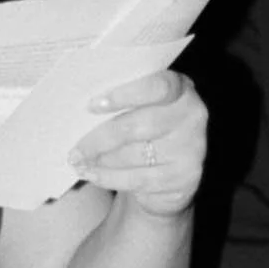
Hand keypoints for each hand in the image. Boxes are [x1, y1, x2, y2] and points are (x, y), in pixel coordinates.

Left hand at [70, 69, 205, 219]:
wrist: (168, 172)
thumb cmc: (146, 130)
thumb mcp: (140, 108)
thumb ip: (122, 103)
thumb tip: (80, 109)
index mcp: (180, 88)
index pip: (157, 87)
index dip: (124, 96)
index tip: (92, 106)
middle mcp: (192, 116)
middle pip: (139, 126)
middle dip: (101, 140)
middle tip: (75, 150)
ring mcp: (193, 148)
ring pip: (136, 156)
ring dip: (103, 163)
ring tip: (81, 163)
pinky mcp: (187, 178)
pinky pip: (140, 181)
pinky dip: (111, 179)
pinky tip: (94, 176)